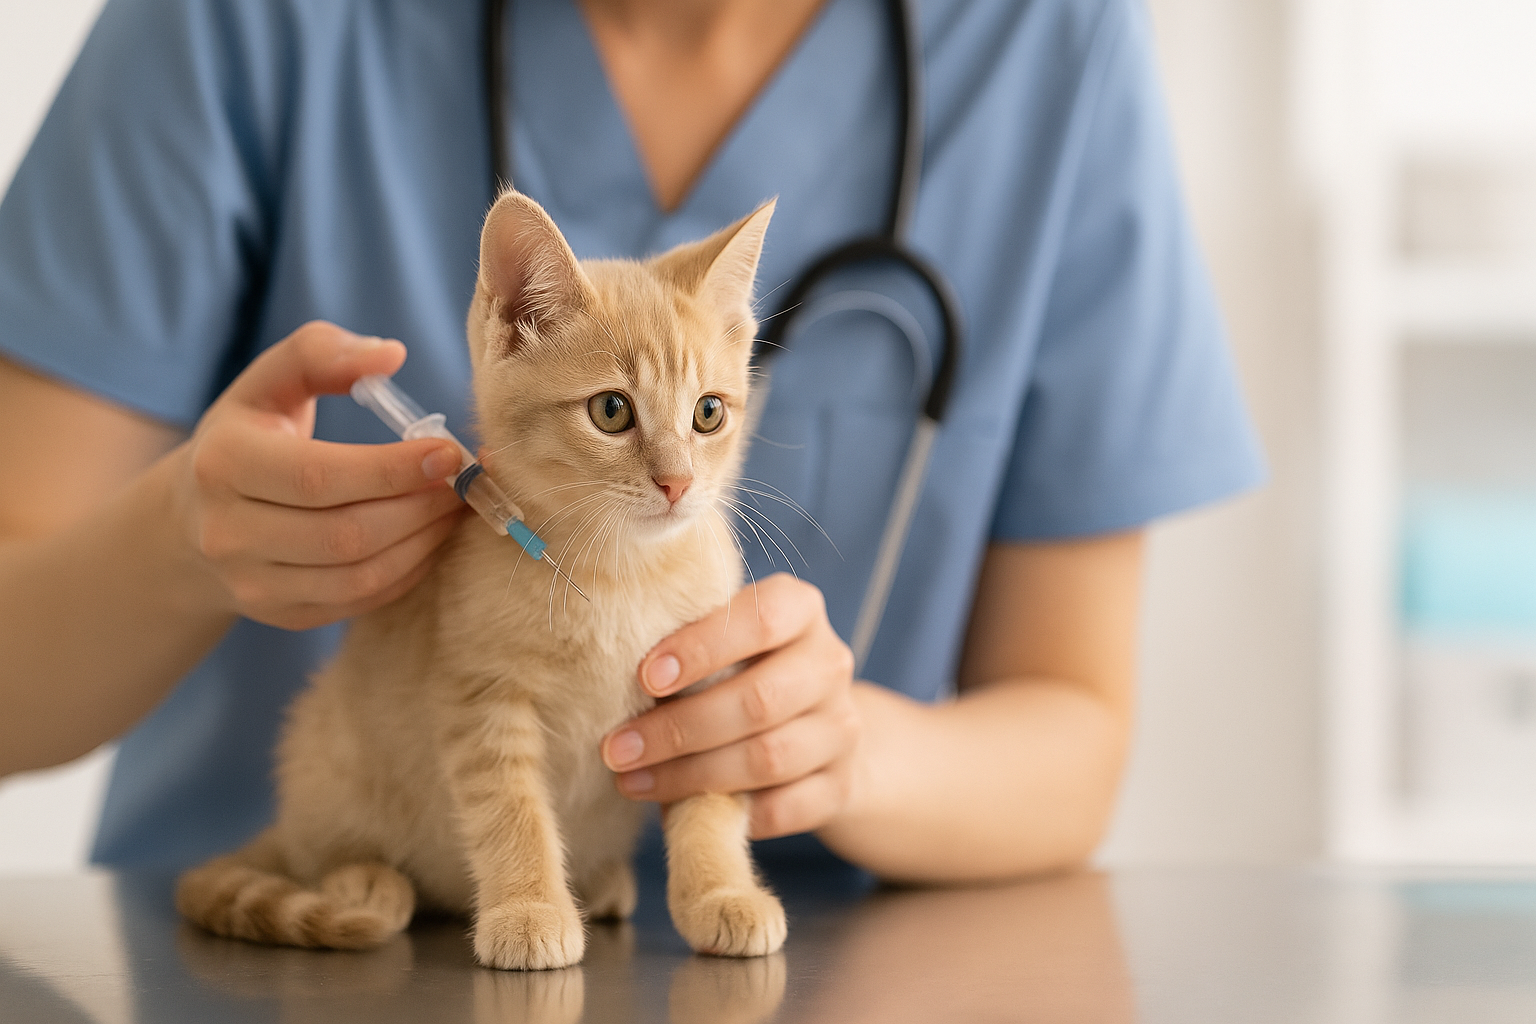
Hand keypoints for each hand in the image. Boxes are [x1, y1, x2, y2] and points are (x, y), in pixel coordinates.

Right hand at [171, 321, 467, 630]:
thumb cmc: (250, 435)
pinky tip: (430, 536)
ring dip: (424, 542)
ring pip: (360, 576)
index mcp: (223, 464)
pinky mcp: (281, 615)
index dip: (393, 469)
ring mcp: (252, 584)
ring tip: (455, 507)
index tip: (450, 452)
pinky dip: (408, 570)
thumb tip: (391, 354)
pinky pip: (361, 600)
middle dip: (421, 507)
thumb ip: (323, 353)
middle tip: (466, 482)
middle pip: (347, 534)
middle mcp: (228, 533)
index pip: (320, 476)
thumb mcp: (269, 382)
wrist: (192, 519)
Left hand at [601, 574, 861, 838]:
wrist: (816, 727)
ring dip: (690, 776)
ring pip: (767, 758)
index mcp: (801, 611)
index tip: (644, 677)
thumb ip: (685, 650)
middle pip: (759, 699)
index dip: (701, 647)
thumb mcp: (722, 642)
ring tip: (633, 781)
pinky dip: (726, 814)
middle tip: (618, 748)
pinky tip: (679, 813)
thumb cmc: (741, 670)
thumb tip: (612, 682)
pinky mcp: (840, 786)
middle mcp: (830, 664)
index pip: (761, 618)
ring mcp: (842, 729)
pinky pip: (783, 809)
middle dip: (679, 729)